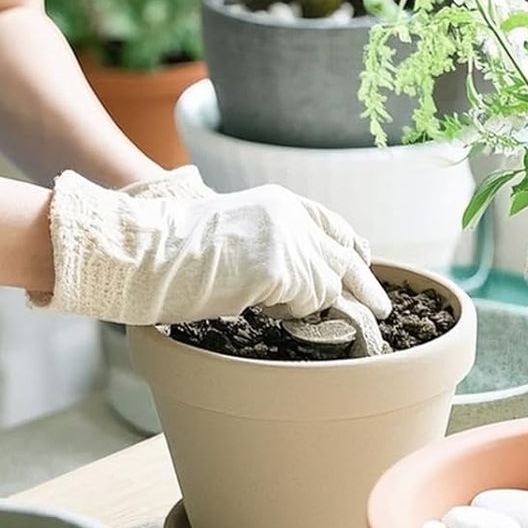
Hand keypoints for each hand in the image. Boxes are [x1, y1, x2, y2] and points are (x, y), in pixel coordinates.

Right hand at [32, 170, 387, 327]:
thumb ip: (267, 244)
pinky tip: (280, 317)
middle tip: (381, 311)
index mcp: (277, 202)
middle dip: (365, 286)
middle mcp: (289, 215)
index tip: (363, 265)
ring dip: (330, 307)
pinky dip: (301, 316)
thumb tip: (293, 280)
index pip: (332, 224)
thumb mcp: (232, 232)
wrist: (146, 249)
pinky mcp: (280, 268)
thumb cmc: (172, 248)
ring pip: (331, 283)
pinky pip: (308, 303)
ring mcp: (287, 240)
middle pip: (344, 254)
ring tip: (332, 325)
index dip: (351, 249)